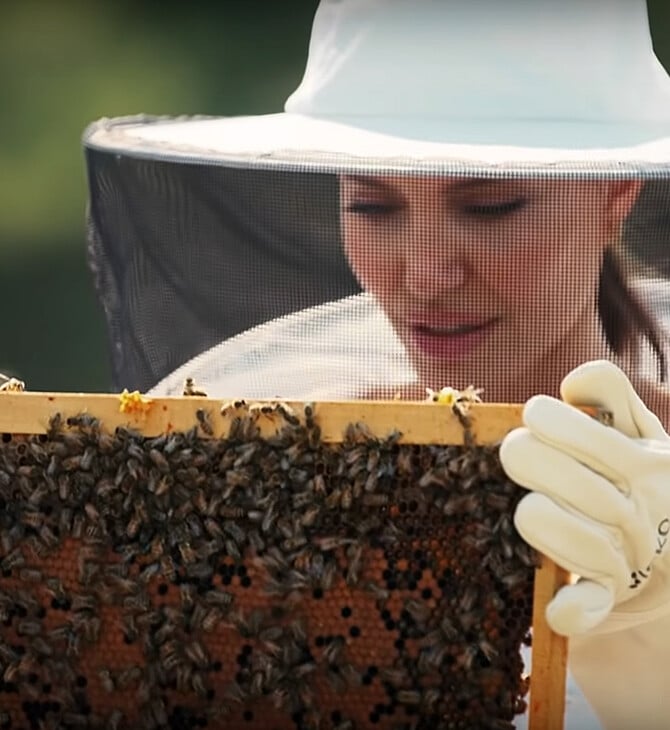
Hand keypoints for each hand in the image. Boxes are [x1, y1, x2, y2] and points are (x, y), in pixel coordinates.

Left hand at [499, 360, 669, 635]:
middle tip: (515, 451)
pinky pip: (593, 605)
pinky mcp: (610, 597)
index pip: (600, 440)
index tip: (533, 415)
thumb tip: (576, 380)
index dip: (554, 421)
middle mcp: (645, 512)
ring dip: (541, 520)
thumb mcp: (635, 429)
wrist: (666, 547)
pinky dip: (576, 607)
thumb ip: (610, 394)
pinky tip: (559, 605)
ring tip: (529, 505)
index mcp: (651, 465)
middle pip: (582, 488)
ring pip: (581, 543)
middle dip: (533, 461)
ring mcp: (630, 558)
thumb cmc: (635, 475)